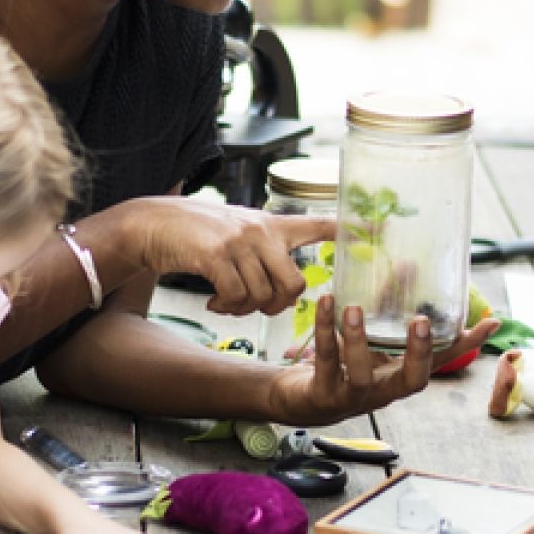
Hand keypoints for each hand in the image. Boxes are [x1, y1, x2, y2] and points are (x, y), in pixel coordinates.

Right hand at [120, 197, 334, 315]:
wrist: (154, 224)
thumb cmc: (199, 235)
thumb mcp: (240, 231)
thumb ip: (266, 251)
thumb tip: (286, 292)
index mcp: (273, 225)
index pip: (320, 225)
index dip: (351, 230)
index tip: (379, 231)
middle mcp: (261, 231)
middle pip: (294, 284)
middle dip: (278, 306)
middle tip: (256, 306)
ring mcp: (240, 242)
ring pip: (263, 296)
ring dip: (244, 310)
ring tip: (226, 301)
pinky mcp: (216, 256)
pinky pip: (237, 298)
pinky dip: (227, 308)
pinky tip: (213, 302)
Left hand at [265, 297, 499, 426]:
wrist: (299, 399)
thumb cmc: (342, 364)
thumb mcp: (370, 335)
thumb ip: (388, 304)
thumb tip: (410, 264)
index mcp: (400, 374)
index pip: (440, 360)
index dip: (465, 344)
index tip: (491, 322)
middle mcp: (383, 390)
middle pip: (412, 381)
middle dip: (420, 353)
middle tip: (422, 320)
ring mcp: (352, 396)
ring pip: (361, 374)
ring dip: (359, 339)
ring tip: (354, 307)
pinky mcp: (323, 394)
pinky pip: (326, 361)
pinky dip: (326, 330)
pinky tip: (327, 304)